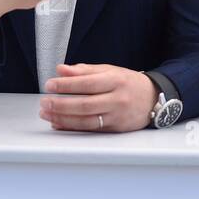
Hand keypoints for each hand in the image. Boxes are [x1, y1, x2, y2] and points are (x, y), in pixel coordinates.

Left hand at [39, 64, 158, 131]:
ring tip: (47, 113)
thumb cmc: (128, 83)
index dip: (66, 85)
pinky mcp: (115, 129)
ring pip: (86, 120)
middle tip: (44, 102)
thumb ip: (84, 71)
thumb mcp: (109, 70)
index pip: (87, 83)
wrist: (153, 98)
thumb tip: (61, 69)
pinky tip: (58, 123)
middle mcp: (117, 99)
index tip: (50, 84)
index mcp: (115, 80)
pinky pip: (90, 129)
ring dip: (63, 118)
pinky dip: (72, 127)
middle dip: (61, 104)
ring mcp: (117, 116)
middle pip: (85, 104)